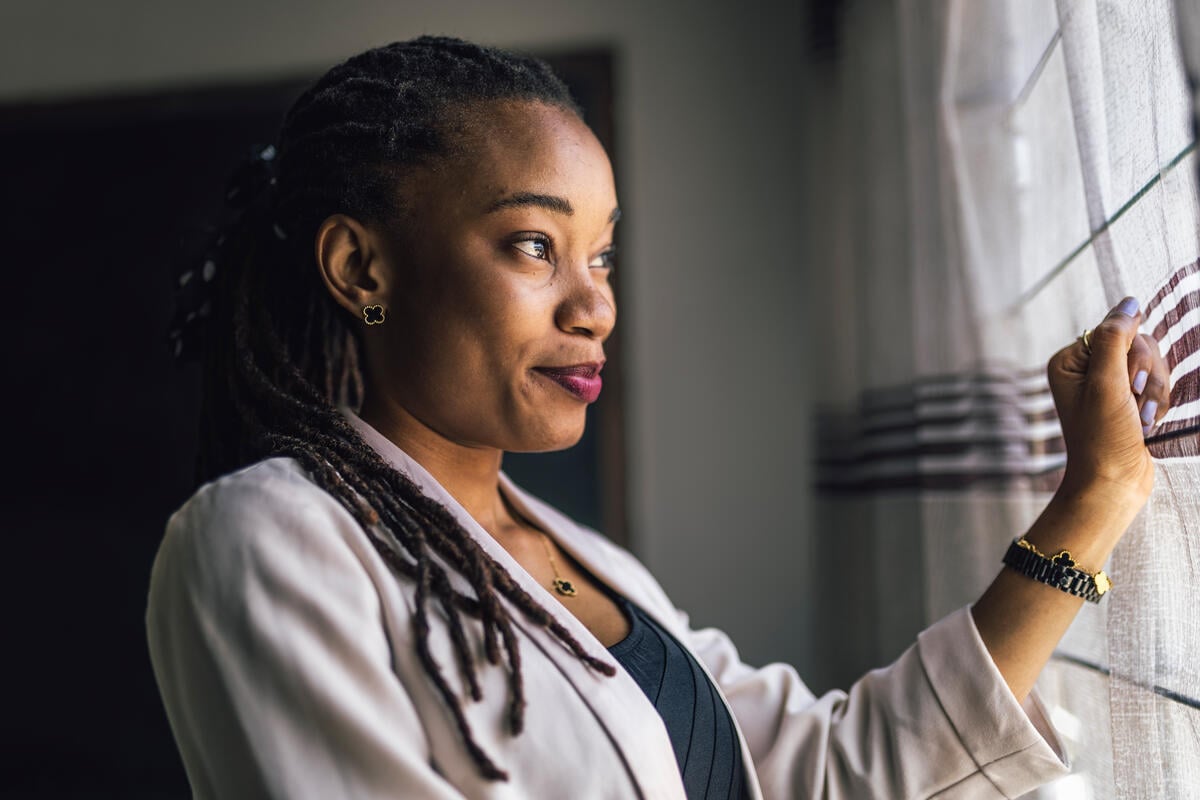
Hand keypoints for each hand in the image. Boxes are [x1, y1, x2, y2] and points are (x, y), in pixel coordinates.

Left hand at [1045, 296, 1169, 500]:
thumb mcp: (1106, 383)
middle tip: (1135, 404)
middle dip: (1145, 376)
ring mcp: (1108, 384)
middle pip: (1137, 345)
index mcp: (1069, 361)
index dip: (1131, 355)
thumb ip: (1115, 338)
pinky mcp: (1128, 399)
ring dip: (1154, 391)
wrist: (1114, 482)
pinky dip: (1158, 401)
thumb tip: (1129, 302)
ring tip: (1142, 418)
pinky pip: (1157, 383)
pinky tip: (1146, 422)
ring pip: (1151, 364)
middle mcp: (1086, 369)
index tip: (1128, 385)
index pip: (1115, 330)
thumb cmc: (1102, 437)